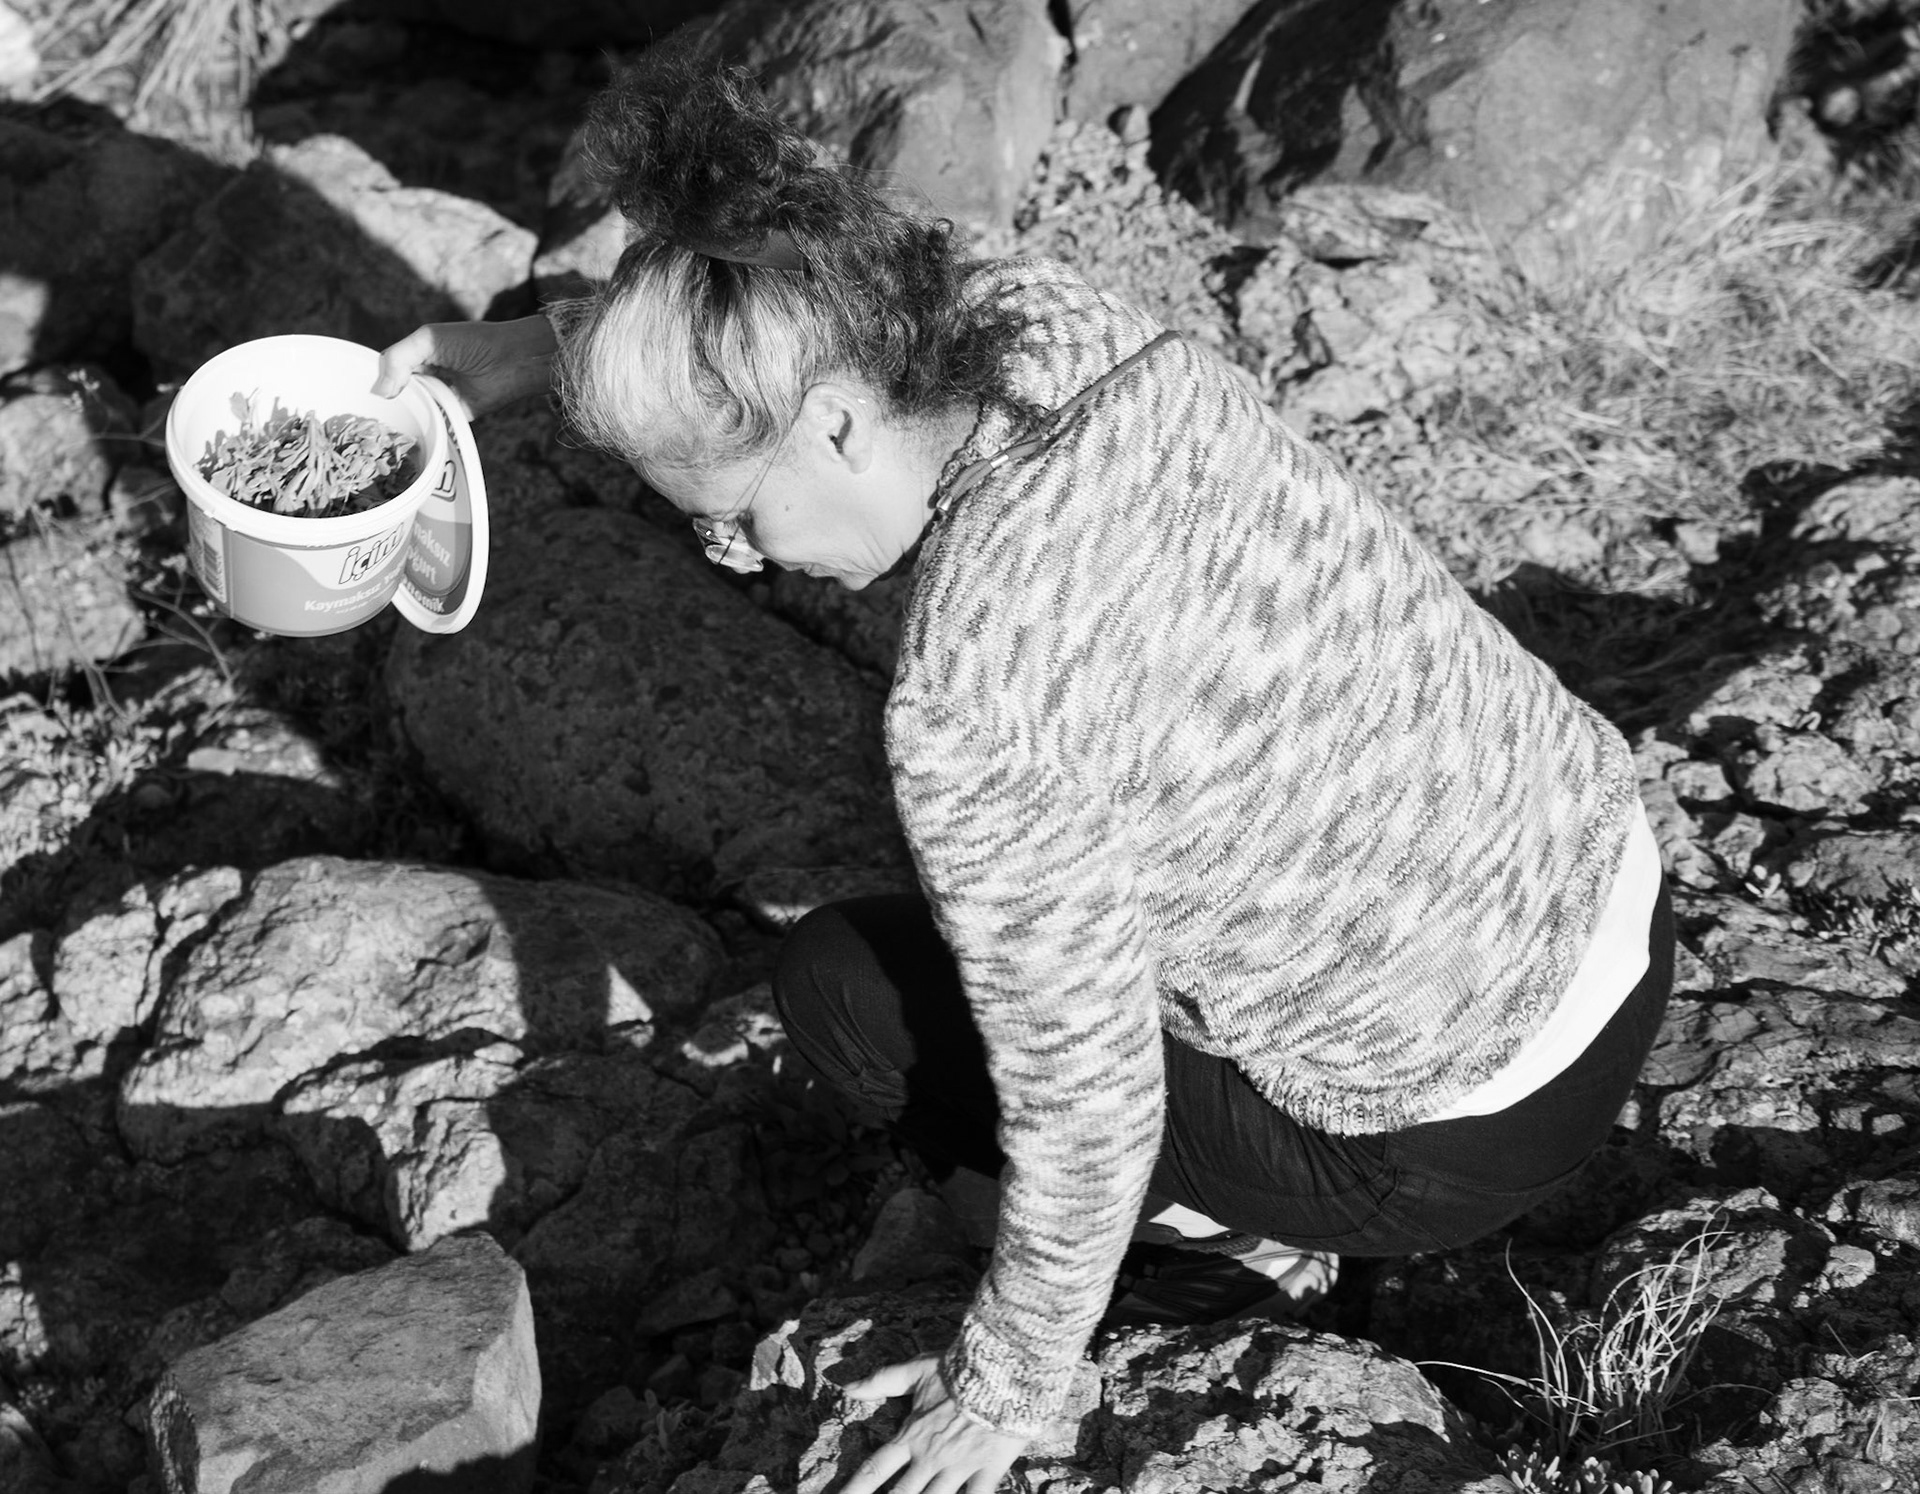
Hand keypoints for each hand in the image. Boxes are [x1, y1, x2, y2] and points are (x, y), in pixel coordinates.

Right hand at [372, 315, 557, 419]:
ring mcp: (439, 397)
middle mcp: (426, 377)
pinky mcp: (453, 415)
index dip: (374, 380)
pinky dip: (423, 426)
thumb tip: (379, 391)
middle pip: (396, 393)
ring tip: (383, 426)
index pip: (386, 370)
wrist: (512, 360)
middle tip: (367, 416)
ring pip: (413, 410)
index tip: (355, 393)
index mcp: (417, 356)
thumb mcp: (428, 340)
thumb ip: (398, 358)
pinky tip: (408, 431)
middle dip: (386, 403)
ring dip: (403, 416)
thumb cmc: (473, 342)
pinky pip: (433, 423)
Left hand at [840, 1355, 1027, 1493]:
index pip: (874, 1470)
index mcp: (910, 1436)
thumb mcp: (916, 1370)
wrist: (1001, 1371)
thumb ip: (881, 1381)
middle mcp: (930, 1458)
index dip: (854, 1490)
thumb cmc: (957, 1370)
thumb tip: (846, 1386)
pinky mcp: (987, 1470)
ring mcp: (958, 1467)